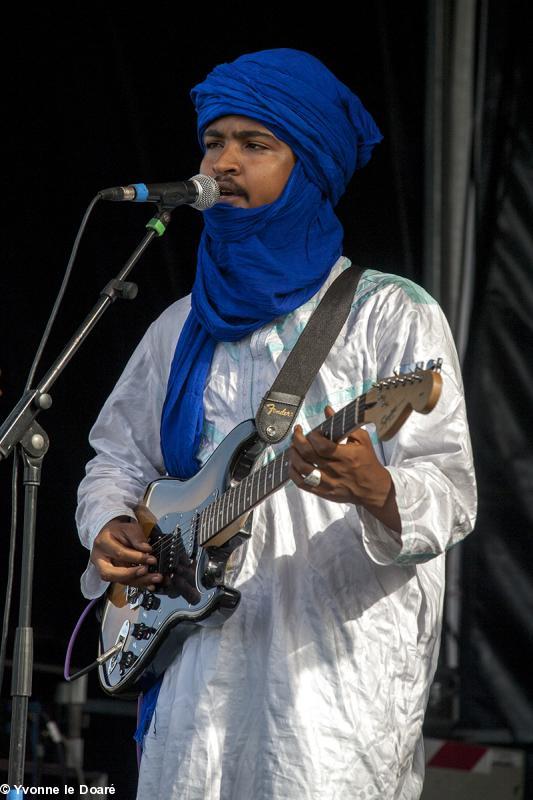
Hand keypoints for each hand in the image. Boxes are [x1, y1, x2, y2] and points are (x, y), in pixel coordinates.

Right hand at [91, 517, 163, 589]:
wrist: (111, 534)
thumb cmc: (119, 531)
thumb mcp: (128, 527)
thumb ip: (137, 537)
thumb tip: (146, 549)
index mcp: (103, 543)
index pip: (119, 554)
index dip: (136, 558)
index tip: (151, 559)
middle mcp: (100, 559)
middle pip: (112, 573)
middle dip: (132, 574)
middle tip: (148, 571)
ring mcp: (104, 569)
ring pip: (119, 580)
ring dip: (139, 581)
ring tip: (155, 579)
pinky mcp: (113, 576)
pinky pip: (125, 582)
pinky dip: (139, 584)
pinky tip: (150, 585)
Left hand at [288, 406, 400, 534]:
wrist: (374, 489)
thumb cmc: (368, 462)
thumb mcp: (362, 440)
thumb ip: (343, 425)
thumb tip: (327, 410)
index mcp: (347, 456)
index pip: (323, 445)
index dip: (313, 436)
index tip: (312, 431)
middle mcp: (336, 470)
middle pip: (309, 455)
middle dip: (298, 440)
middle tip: (297, 433)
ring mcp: (328, 483)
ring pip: (302, 469)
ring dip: (293, 455)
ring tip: (293, 446)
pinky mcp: (323, 492)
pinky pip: (302, 484)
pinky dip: (293, 473)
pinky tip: (292, 464)